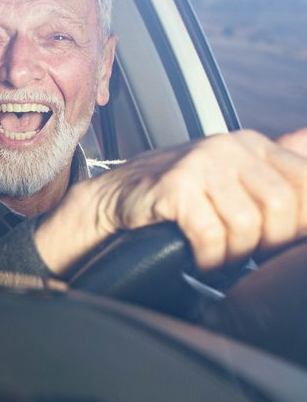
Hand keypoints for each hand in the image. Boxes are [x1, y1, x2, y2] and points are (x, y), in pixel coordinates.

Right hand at [36, 127, 306, 275]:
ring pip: (248, 225)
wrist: (113, 199)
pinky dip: (208, 257)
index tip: (276, 240)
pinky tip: (197, 255)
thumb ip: (277, 172)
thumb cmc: (178, 196)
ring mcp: (200, 164)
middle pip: (281, 208)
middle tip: (244, 251)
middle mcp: (228, 147)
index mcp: (251, 144)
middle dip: (267, 243)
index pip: (306, 182)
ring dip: (233, 254)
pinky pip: (212, 236)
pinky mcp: (175, 187)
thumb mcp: (232, 179)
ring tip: (217, 254)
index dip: (300, 221)